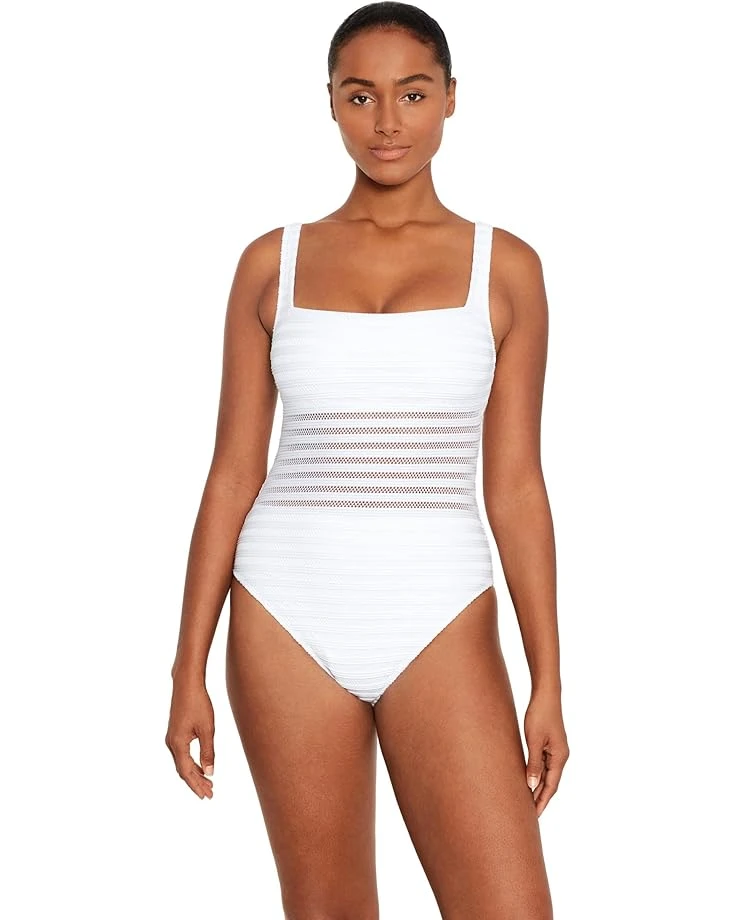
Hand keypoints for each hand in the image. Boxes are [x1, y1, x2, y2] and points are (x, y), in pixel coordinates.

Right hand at [165, 677, 214, 798]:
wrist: (187, 684)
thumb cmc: (198, 703)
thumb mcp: (207, 729)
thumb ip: (208, 751)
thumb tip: (209, 773)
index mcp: (178, 744)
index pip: (187, 772)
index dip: (197, 785)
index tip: (207, 795)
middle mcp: (171, 743)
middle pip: (183, 770)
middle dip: (196, 783)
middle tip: (210, 794)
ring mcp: (172, 738)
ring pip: (182, 763)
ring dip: (195, 774)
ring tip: (208, 783)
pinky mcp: (175, 733)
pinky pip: (182, 755)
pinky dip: (192, 763)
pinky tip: (201, 766)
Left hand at [523, 689, 568, 816]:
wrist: (545, 694)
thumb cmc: (540, 715)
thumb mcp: (534, 740)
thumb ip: (533, 763)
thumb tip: (532, 785)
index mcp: (560, 757)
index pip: (551, 786)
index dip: (542, 801)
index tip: (534, 816)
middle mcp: (560, 756)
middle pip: (551, 783)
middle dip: (540, 798)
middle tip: (528, 815)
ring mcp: (556, 750)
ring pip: (547, 775)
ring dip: (538, 787)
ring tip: (526, 802)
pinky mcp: (550, 744)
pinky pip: (544, 765)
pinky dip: (537, 775)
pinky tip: (528, 779)